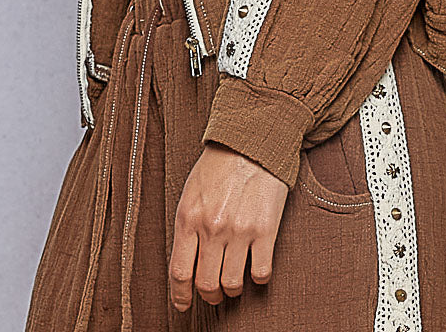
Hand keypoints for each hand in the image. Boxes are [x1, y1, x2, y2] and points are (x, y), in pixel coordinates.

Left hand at [169, 142, 288, 311]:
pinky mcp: (266, 230)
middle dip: (209, 294)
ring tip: (233, 283)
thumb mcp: (191, 191)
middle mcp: (212, 228)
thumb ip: (188, 225)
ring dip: (231, 290)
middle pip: (205, 284)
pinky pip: (261, 272)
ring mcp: (240, 231)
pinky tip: (256, 269)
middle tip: (213, 292)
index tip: (183, 304)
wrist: (253, 141)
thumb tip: (187, 260)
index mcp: (189, 218)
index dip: (180, 296)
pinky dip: (258, 279)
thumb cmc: (220, 164)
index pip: (180, 272)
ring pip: (231, 284)